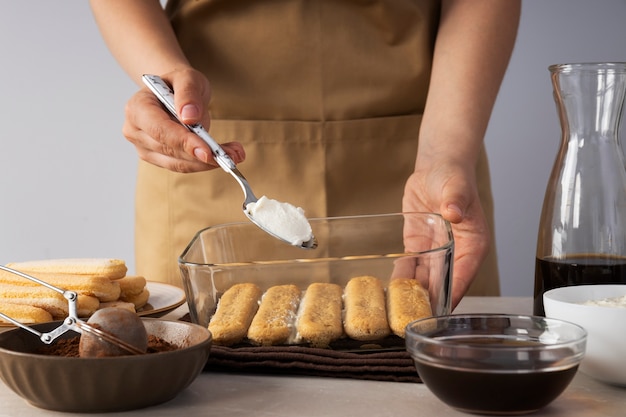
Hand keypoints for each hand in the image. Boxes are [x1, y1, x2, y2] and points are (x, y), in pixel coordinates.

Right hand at [122, 67, 244, 172]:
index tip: (207, 151)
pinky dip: (205, 164)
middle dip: (203, 155)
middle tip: (232, 155)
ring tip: (234, 155)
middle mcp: (136, 130)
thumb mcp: (187, 77)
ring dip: (208, 163)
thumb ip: (188, 93)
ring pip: (178, 163)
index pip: (160, 130)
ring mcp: (145, 148)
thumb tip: (190, 116)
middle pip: (170, 150)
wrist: (175, 93)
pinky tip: (224, 156)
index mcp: (138, 108)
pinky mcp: (159, 159)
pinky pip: (183, 165)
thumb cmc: (178, 84)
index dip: (183, 142)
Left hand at [402, 160, 489, 308]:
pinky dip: (403, 277)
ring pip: (426, 278)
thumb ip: (455, 199)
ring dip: (415, 293)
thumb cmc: (453, 175)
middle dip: (430, 300)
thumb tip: (453, 211)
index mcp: (473, 244)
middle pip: (444, 283)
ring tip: (400, 310)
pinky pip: (410, 266)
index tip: (440, 310)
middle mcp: (456, 252)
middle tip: (415, 317)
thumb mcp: (455, 186)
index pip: (463, 275)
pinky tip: (392, 290)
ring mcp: (436, 251)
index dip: (451, 293)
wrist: (435, 167)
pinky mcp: (419, 246)